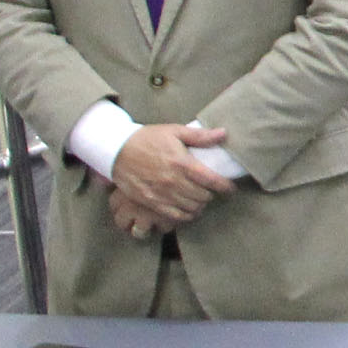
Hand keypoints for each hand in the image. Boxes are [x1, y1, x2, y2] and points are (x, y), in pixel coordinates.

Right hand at [110, 123, 234, 230]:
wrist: (116, 150)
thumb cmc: (147, 139)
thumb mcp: (174, 131)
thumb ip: (200, 136)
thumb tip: (223, 134)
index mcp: (182, 163)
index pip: (212, 180)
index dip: (225, 187)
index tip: (230, 188)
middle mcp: (173, 181)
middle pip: (203, 197)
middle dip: (211, 194)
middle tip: (211, 190)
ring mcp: (161, 194)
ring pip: (191, 208)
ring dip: (200, 205)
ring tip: (200, 199)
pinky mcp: (151, 202)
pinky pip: (175, 216)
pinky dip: (186, 215)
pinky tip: (188, 209)